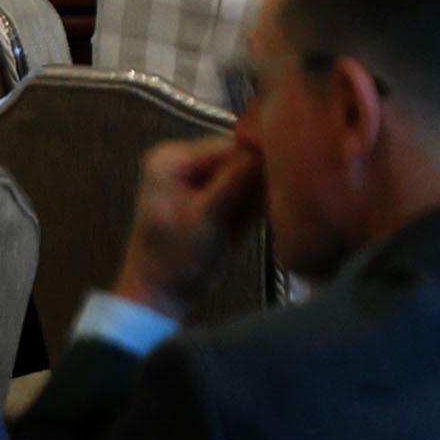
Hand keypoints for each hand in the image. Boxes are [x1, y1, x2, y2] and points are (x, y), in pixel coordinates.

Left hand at [112, 132, 261, 316]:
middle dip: (261, 180)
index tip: (278, 187)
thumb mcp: (206, 216)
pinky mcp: (215, 193)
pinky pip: (250, 187)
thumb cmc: (173, 258)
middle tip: (268, 207)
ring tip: (255, 218)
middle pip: (244, 156)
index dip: (258, 165)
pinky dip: (258, 202)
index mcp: (173, 158)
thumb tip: (267, 150)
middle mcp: (186, 159)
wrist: (161, 293)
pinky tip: (252, 220)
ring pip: (252, 172)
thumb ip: (235, 180)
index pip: (232, 146)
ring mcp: (202, 177)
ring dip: (262, 193)